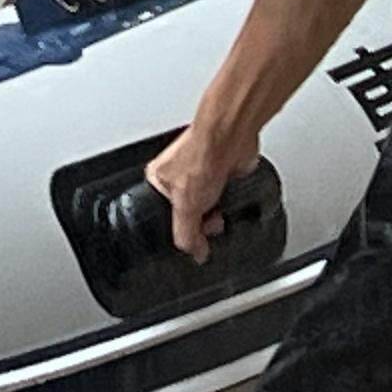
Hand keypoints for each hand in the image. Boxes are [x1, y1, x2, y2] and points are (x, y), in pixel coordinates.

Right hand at [146, 120, 257, 259]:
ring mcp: (203, 177)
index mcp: (158, 181)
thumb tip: (195, 253)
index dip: (180, 231)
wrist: (230, 138)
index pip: (165, 218)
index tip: (193, 240)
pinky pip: (228, 202)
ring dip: (219, 216)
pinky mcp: (224, 177)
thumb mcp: (186, 206)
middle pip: (190, 217)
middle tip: (208, 219)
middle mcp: (179, 178)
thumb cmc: (202, 155)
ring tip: (220, 207)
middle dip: (203, 224)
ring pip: (211, 211)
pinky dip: (232, 205)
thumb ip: (187, 235)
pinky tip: (230, 198)